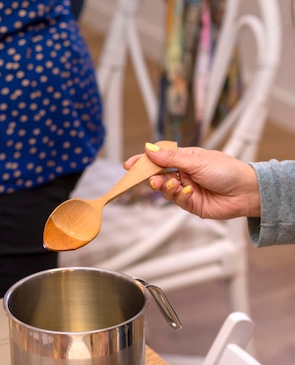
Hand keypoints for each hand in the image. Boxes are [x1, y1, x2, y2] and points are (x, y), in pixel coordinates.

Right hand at [124, 143, 260, 219]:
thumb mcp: (196, 160)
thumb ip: (171, 158)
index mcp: (185, 159)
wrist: (245, 191)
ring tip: (173, 184)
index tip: (129, 165)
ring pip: (165, 190)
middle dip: (152, 178)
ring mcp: (186, 189)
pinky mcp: (191, 204)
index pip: (159, 159)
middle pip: (159, 176)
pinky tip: (188, 191)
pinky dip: (179, 196)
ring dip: (166, 187)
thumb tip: (149, 149)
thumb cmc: (226, 170)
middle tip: (150, 180)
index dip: (143, 162)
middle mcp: (184, 173)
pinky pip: (177, 201)